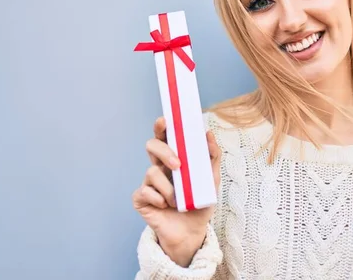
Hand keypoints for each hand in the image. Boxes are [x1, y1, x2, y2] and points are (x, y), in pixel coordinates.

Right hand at [132, 116, 220, 266]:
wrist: (192, 232)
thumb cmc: (199, 203)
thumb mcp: (212, 179)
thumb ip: (212, 156)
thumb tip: (208, 133)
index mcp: (174, 159)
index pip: (165, 137)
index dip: (161, 126)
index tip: (165, 119)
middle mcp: (159, 167)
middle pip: (152, 146)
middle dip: (163, 151)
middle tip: (177, 165)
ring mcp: (148, 182)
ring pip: (151, 172)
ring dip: (168, 187)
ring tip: (178, 201)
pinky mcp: (141, 198)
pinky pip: (144, 191)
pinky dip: (158, 199)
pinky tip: (166, 207)